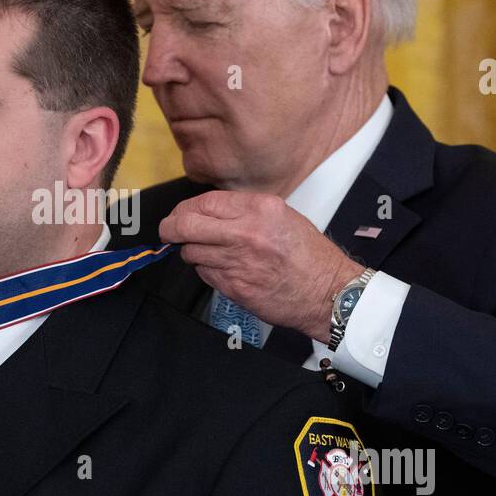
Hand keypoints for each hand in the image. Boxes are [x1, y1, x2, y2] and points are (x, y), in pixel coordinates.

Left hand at [158, 191, 363, 341]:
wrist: (327, 292)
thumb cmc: (308, 256)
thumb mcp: (282, 216)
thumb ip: (244, 211)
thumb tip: (207, 212)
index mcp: (259, 209)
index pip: (204, 202)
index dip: (184, 209)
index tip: (180, 215)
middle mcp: (245, 233)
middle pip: (186, 225)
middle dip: (170, 228)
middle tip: (168, 231)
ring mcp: (237, 262)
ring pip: (191, 252)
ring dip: (192, 252)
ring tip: (209, 253)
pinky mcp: (234, 287)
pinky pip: (205, 274)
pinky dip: (206, 270)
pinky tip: (224, 269)